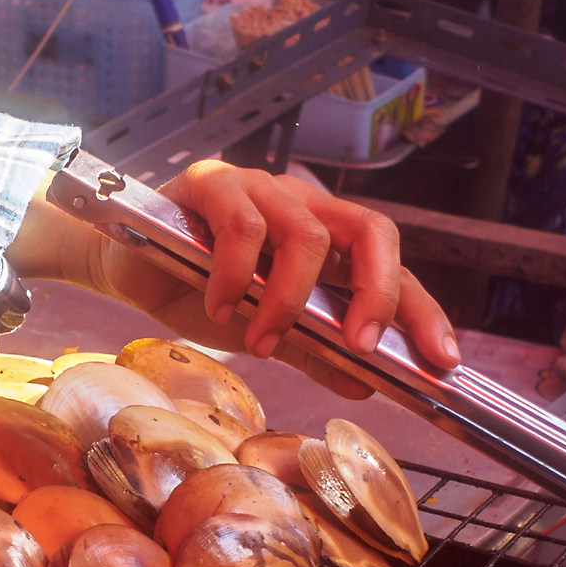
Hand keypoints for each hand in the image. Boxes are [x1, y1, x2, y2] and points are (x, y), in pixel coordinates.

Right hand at [6, 160, 459, 394]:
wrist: (122, 264)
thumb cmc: (197, 286)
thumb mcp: (262, 328)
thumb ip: (312, 350)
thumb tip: (366, 384)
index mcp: (323, 236)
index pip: (390, 265)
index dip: (421, 310)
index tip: (443, 361)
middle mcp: (300, 202)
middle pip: (370, 230)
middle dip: (378, 293)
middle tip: (361, 347)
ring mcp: (258, 187)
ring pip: (304, 232)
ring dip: (288, 299)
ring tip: (261, 340)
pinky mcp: (211, 182)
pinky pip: (241, 225)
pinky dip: (237, 275)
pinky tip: (218, 305)